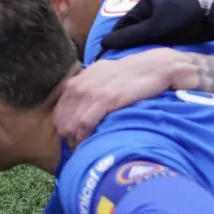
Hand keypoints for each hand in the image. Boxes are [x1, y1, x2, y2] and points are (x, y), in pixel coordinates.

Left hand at [54, 49, 185, 146]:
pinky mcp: (106, 99)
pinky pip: (85, 122)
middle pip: (61, 118)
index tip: (69, 137)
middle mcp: (80, 85)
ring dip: (74, 138)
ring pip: (71, 123)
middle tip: (75, 146)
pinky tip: (87, 142)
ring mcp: (92, 92)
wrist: (155, 66)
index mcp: (77, 81)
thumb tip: (79, 107)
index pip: (58, 109)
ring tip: (81, 147)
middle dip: (66, 135)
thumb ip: (88, 88)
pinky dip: (83, 135)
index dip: (62, 125)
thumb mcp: (102, 76)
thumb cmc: (130, 75)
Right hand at [100, 0, 213, 52]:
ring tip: (138, 61)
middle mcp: (151, 8)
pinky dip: (154, 45)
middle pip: (133, 30)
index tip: (111, 57)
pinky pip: (158, 35)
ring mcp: (164, 15)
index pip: (121, 25)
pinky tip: (154, 55)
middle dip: (129, 44)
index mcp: (143, 5)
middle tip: (125, 62)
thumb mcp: (153, 30)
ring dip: (142, 45)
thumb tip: (103, 43)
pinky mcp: (175, 23)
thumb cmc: (182, 19)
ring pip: (146, 34)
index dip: (115, 41)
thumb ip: (129, 37)